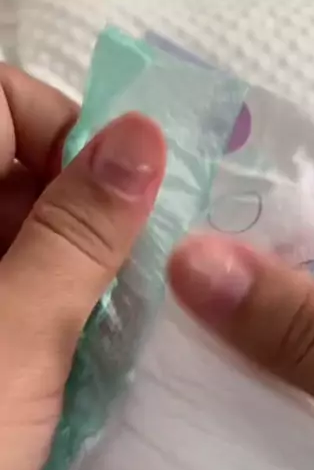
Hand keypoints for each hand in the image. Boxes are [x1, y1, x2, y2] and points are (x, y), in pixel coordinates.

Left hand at [0, 66, 165, 469]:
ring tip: (119, 311)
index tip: (126, 202)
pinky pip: (23, 280)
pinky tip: (88, 338)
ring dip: (80, 260)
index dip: (67, 132)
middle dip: (86, 206)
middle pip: (17, 166)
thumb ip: (77, 234)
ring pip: (28, 228)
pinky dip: (60, 297)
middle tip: (137, 270)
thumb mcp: (15, 336)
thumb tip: (143, 138)